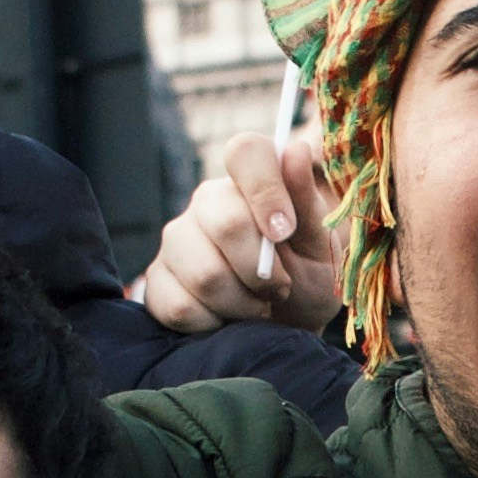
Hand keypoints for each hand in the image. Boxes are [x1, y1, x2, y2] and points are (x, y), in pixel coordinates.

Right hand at [135, 131, 340, 334]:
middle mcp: (207, 203)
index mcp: (250, 180)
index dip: (267, 190)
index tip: (286, 233)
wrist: (286, 326)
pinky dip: (214, 325)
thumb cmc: (306, 278)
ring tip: (257, 307)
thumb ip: (308, 203)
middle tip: (279, 288)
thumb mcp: (320, 245)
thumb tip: (294, 151)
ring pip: (204, 275)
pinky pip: (179, 307)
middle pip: (225, 224)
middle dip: (262, 270)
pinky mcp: (157, 281)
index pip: (246, 152)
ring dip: (242, 305)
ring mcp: (177, 240)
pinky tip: (226, 321)